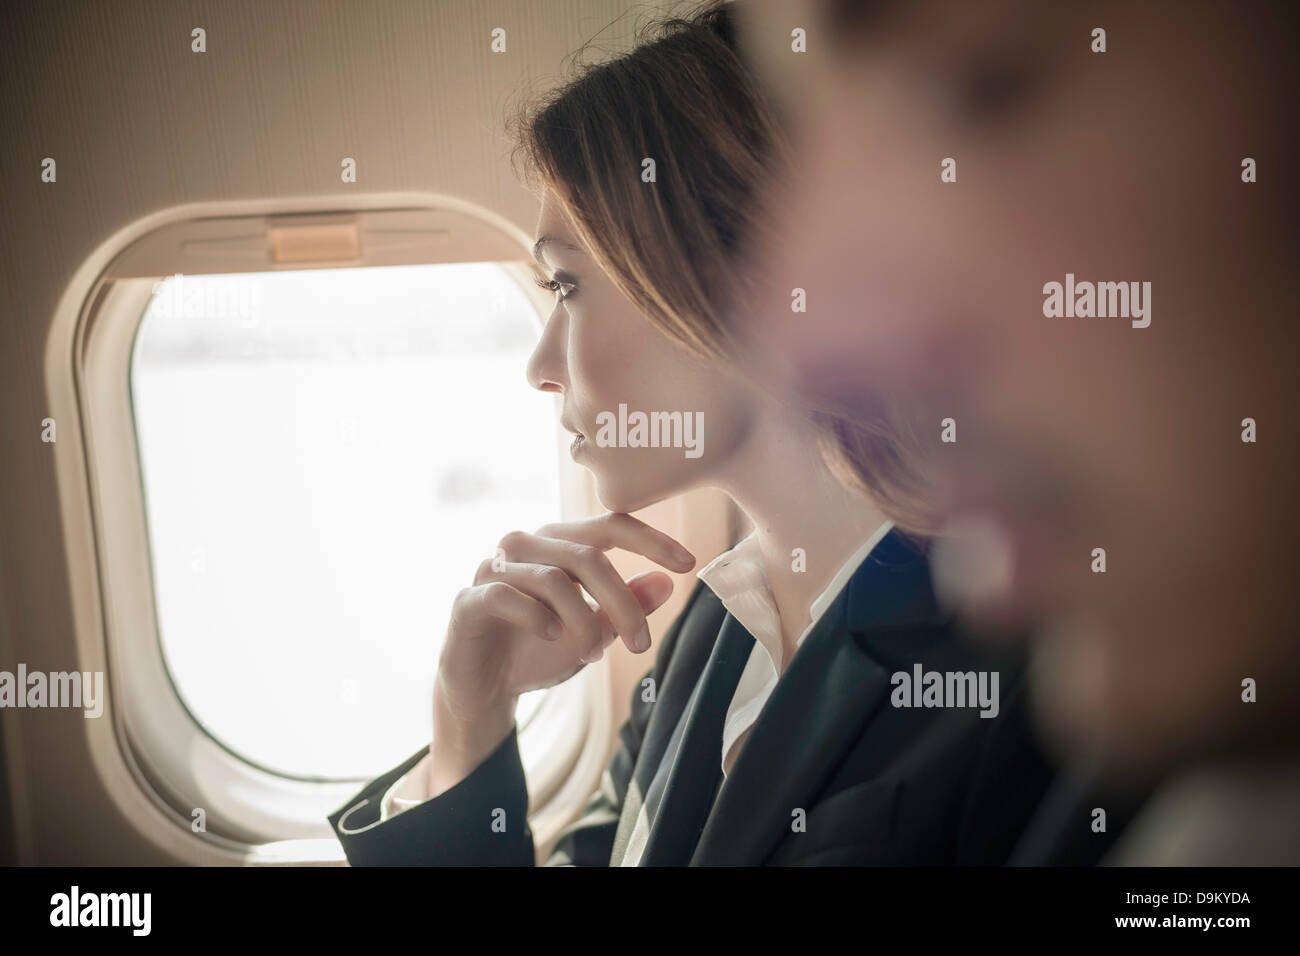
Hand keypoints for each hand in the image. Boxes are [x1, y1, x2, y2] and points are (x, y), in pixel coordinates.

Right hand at [434, 512, 695, 724]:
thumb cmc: (538, 651)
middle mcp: (525, 544)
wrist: (483, 690)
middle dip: (622, 603)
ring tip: (593, 655)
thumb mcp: (593, 631)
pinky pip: (509, 595)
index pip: (610, 525)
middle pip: (588, 556)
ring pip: (554, 577)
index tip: (688, 564)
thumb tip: (667, 583)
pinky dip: (538, 617)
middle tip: (640, 644)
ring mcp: (494, 568)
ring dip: (583, 622)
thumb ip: (625, 606)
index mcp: (558, 542)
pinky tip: (552, 638)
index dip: (650, 540)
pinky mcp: (470, 599)